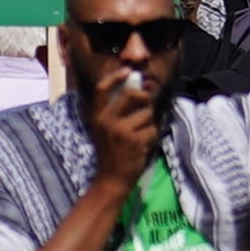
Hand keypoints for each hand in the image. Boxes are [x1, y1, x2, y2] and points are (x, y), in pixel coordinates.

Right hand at [89, 60, 164, 180]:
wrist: (111, 179)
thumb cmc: (111, 152)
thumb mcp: (106, 129)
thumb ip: (115, 111)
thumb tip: (135, 90)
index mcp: (97, 117)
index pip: (102, 89)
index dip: (115, 77)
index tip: (127, 71)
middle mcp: (106, 121)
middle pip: (131, 94)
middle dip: (143, 97)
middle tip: (146, 104)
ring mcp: (121, 130)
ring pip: (146, 113)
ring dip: (148, 123)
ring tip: (140, 136)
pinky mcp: (134, 140)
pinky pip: (152, 128)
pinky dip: (152, 136)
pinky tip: (143, 146)